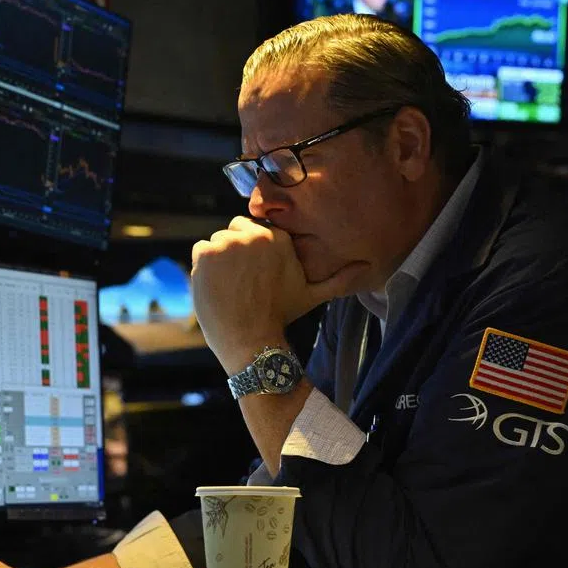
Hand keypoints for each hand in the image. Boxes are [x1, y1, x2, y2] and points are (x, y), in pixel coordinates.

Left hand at [191, 216, 365, 372]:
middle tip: (242, 281)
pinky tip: (216, 285)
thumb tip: (368, 268)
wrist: (251, 339)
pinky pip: (200, 250)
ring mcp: (227, 242)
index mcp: (278, 237)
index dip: (253, 250)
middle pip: (235, 231)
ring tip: (230, 286)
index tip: (254, 272)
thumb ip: (339, 278)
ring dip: (220, 259)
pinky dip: (203, 267)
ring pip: (217, 241)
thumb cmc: (281, 316)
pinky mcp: (206, 253)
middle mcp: (253, 234)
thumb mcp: (314, 294)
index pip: (256, 228)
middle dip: (237, 251)